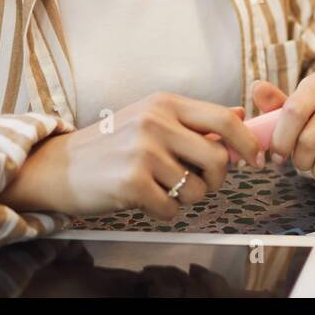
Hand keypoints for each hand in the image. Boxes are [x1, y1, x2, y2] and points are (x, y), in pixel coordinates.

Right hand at [0, 93, 264, 220]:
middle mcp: (156, 122)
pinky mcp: (131, 182)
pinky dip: (165, 210)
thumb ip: (195, 119)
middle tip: (201, 183)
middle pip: (218, 157)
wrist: (59, 166)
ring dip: (187, 197)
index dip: (247, 143)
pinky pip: (172, 208)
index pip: (225, 119)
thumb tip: (239, 114)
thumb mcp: (151, 118)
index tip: (255, 160)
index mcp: (166, 103)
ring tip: (162, 187)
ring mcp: (143, 152)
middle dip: (217, 179)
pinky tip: (146, 199)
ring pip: (197, 187)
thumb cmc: (111, 145)